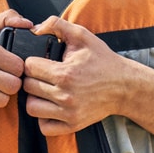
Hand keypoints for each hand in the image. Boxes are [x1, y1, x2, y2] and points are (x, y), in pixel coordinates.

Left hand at [23, 16, 137, 134]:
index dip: (32, 62)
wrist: (125, 86)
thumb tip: (35, 29)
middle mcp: (65, 95)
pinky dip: (43, 118)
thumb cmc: (103, 61)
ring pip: (31, 108)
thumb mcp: (83, 36)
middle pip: (28, 87)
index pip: (29, 68)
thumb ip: (57, 25)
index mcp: (65, 74)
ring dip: (34, 99)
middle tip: (43, 76)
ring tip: (44, 91)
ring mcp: (68, 113)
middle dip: (32, 79)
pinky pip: (44, 127)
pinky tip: (50, 107)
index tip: (40, 62)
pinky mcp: (72, 125)